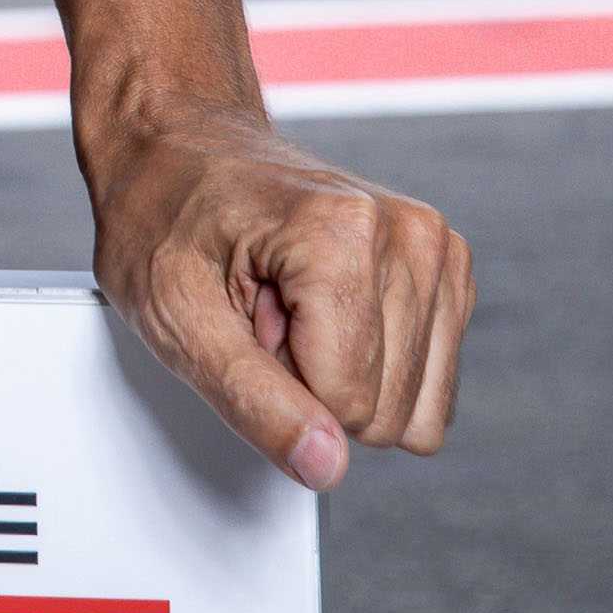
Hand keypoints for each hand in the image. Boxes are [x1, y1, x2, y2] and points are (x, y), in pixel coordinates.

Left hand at [89, 104, 471, 487]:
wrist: (181, 145)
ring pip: (416, 410)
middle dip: (312, 381)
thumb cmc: (166, 216)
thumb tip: (325, 467)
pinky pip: (430, 387)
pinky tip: (319, 307)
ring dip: (341, 373)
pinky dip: (372, 362)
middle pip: (387, 413)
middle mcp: (411, 233)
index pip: (347, 405)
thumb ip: (253, 400)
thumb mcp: (174, 316)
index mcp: (342, 232)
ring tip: (285, 305)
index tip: (240, 316)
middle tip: (259, 311)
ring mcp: (437, 248)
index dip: (280, 385)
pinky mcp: (446, 271)